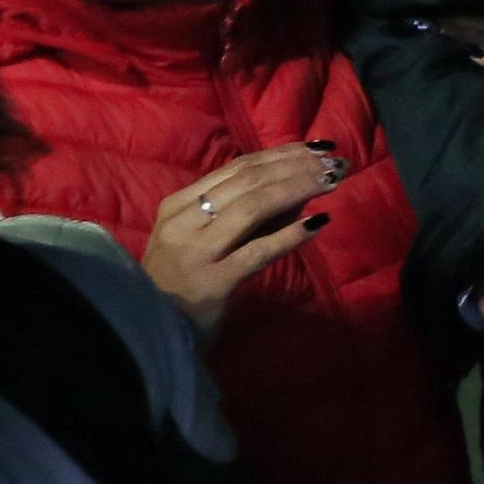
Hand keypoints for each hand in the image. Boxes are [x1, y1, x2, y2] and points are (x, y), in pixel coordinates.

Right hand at [140, 143, 344, 337]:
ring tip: (330, 182)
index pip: (236, 168)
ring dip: (297, 189)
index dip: (280, 154)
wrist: (151, 336)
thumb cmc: (178, 286)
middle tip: (332, 161)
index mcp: (178, 205)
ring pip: (253, 206)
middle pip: (248, 180)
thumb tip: (295, 185)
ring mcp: (197, 252)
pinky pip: (257, 251)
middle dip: (295, 166)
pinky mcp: (213, 283)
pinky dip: (289, 235)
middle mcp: (184, 222)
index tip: (315, 148)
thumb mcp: (199, 240)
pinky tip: (315, 224)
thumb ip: (239, 214)